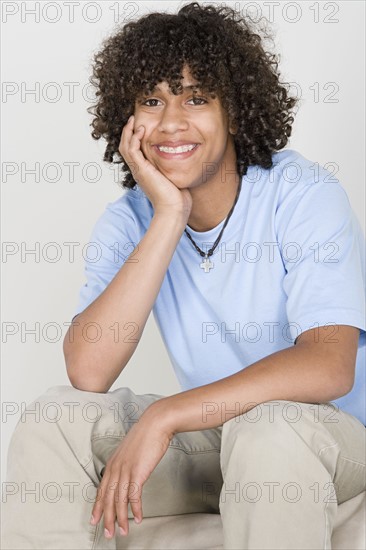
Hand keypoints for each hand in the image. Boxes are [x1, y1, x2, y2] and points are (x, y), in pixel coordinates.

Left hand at [90, 404, 172, 538]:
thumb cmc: (146, 435)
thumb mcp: (130, 450)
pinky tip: (138, 518)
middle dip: (107, 518)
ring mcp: (126, 470)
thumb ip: (126, 463)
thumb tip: (127, 473)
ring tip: (123, 531)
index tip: (95, 519)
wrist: (155, 424)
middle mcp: (116, 468)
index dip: (98, 506)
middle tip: (108, 533)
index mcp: (113, 463)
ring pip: (119, 501)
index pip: (102, 489)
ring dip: (121, 518)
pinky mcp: (138, 473)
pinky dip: (135, 509)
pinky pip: (134, 496)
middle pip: (108, 499)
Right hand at [119, 116, 192, 219]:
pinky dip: (134, 139)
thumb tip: (182, 158)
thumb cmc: (177, 198)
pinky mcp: (141, 170)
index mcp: (144, 172)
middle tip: (133, 120)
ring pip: (125, 147)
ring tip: (134, 121)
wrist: (173, 209)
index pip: (133, 152)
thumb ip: (173, 167)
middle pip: (125, 147)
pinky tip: (141, 131)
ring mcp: (138, 171)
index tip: (141, 127)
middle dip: (128, 132)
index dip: (134, 138)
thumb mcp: (173, 177)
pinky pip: (132, 150)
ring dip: (128, 132)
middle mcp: (138, 171)